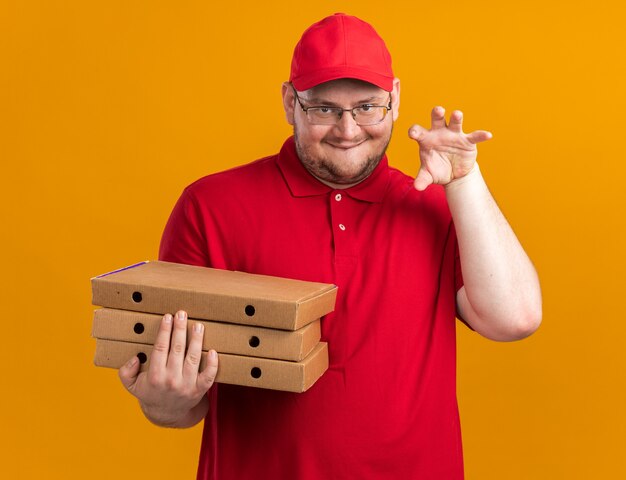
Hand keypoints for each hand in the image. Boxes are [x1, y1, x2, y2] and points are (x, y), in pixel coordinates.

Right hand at [118, 310, 217, 426]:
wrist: (166, 414)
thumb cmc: (150, 393)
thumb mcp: (131, 385)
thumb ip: (126, 372)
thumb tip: (134, 359)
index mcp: (155, 376)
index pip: (160, 348)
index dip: (165, 331)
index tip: (168, 317)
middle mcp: (171, 380)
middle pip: (177, 349)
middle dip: (180, 329)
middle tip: (182, 314)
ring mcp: (187, 385)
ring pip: (193, 358)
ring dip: (196, 340)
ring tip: (198, 326)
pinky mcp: (200, 389)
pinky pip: (209, 375)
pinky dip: (212, 363)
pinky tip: (212, 350)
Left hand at [408, 106, 491, 190]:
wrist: (454, 175)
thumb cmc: (437, 169)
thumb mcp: (428, 175)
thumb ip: (422, 179)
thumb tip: (417, 187)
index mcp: (426, 139)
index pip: (418, 131)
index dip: (415, 131)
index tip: (413, 133)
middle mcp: (439, 133)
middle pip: (437, 119)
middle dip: (437, 113)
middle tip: (438, 110)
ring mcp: (454, 135)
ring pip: (455, 123)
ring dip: (456, 118)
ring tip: (457, 114)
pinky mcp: (467, 141)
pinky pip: (475, 136)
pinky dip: (481, 135)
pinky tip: (487, 135)